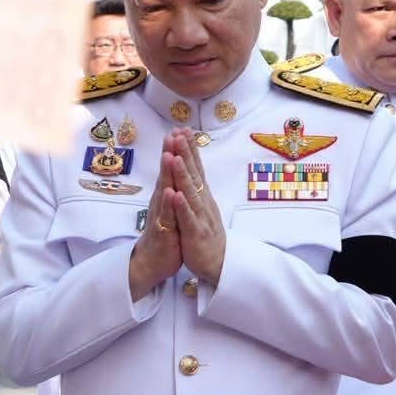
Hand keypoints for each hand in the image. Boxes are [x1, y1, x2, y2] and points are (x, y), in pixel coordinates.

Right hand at [128, 134, 182, 300]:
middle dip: (170, 153)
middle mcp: (162, 200)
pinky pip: (165, 215)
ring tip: (169, 155)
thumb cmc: (166, 232)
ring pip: (164, 190)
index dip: (178, 149)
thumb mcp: (171, 206)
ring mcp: (161, 214)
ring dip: (167, 173)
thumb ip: (173, 187)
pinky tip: (169, 192)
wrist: (153, 260)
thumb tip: (177, 167)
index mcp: (167, 194)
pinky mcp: (162, 230)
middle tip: (173, 132)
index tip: (182, 129)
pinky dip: (168, 203)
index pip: (173, 168)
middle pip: (167, 173)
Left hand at [164, 129, 225, 287]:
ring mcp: (200, 217)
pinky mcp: (196, 233)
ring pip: (190, 193)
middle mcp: (203, 202)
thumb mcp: (202, 208)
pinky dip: (182, 206)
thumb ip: (197, 189)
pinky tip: (175, 194)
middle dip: (186, 154)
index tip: (182, 130)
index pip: (196, 168)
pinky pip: (188, 218)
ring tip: (175, 157)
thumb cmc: (207, 235)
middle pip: (194, 174)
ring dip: (183, 175)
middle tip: (179, 133)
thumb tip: (194, 169)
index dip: (189, 149)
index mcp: (202, 196)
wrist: (219, 264)